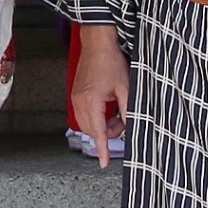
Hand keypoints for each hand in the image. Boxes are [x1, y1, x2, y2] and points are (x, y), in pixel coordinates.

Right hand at [67, 26, 128, 161]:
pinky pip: (84, 115)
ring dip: (102, 125)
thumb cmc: (110, 61)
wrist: (97, 43)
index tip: (104, 163)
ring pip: (88, 124)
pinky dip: (96, 118)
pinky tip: (108, 109)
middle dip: (107, 133)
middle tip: (122, 124)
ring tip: (117, 114)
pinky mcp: (76, 95)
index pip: (99, 132)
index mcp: (92, 101)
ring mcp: (76, 98)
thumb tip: (132, 126)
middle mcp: (80, 102)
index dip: (103, 149)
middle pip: (92, 131)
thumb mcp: (125, 87)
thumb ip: (128, 109)